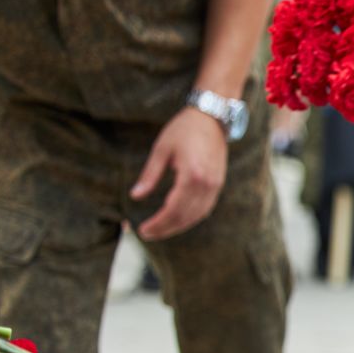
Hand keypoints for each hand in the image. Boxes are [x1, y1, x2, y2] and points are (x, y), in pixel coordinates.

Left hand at [129, 107, 228, 240]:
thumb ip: (149, 175)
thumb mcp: (161, 150)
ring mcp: (215, 185)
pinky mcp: (218, 184)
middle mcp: (206, 184)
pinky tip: (177, 220)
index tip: (142, 229)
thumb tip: (135, 196)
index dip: (158, 223)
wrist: (211, 118)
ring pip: (197, 215)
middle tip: (147, 234)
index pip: (173, 209)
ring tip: (160, 230)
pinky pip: (205, 208)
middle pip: (185, 216)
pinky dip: (190, 218)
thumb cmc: (183, 130)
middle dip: (166, 229)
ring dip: (178, 226)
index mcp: (191, 175)